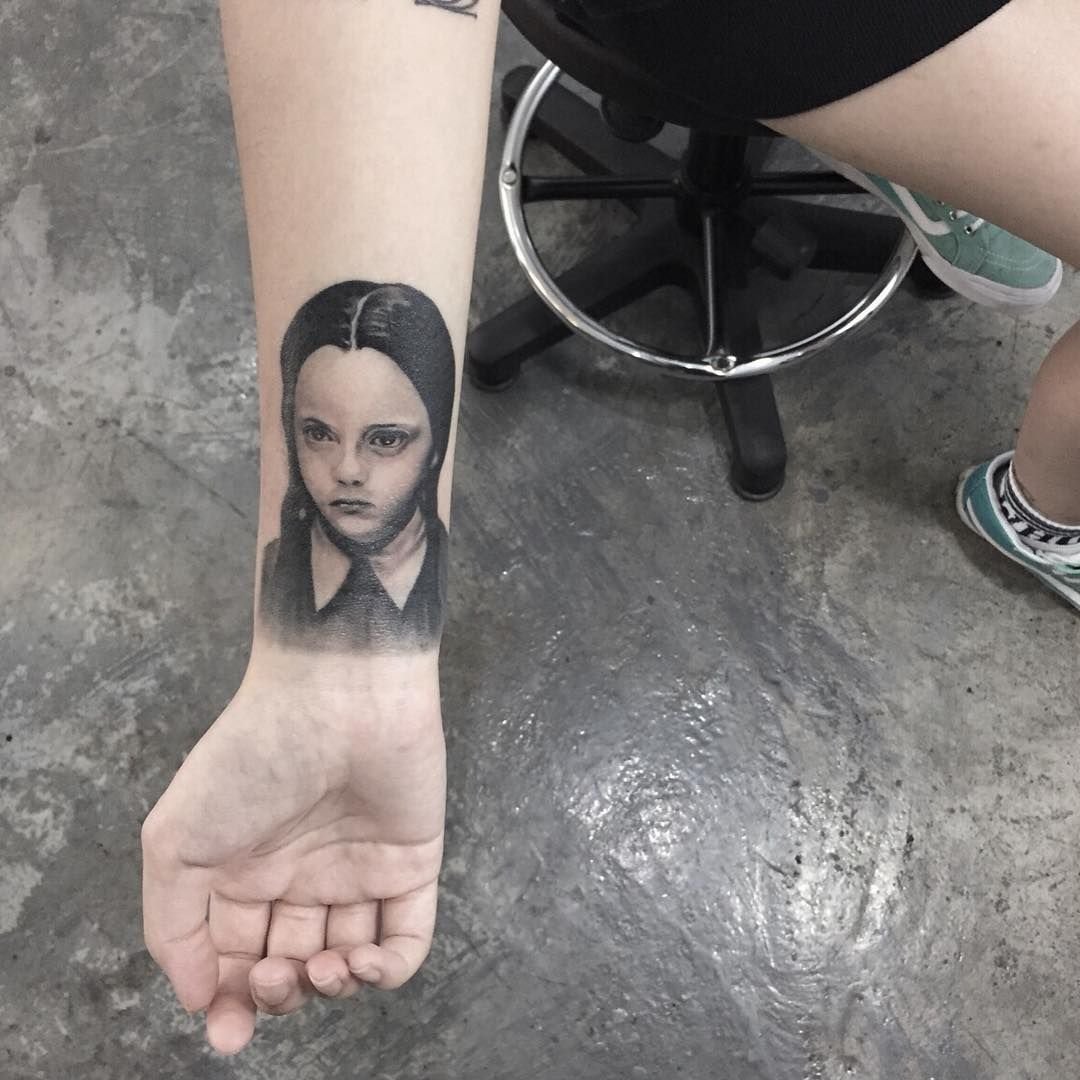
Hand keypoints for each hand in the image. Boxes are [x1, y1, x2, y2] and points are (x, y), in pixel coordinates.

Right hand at [140, 649, 445, 1054]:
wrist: (339, 697)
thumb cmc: (252, 758)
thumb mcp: (177, 840)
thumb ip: (173, 926)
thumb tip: (196, 996)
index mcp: (244, 872)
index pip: (235, 957)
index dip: (230, 1001)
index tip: (229, 1029)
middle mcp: (300, 876)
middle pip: (290, 964)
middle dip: (280, 992)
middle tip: (276, 975)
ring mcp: (358, 872)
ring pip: (347, 961)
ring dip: (333, 985)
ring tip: (322, 965)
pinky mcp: (411, 864)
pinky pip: (408, 937)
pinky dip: (390, 970)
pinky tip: (365, 963)